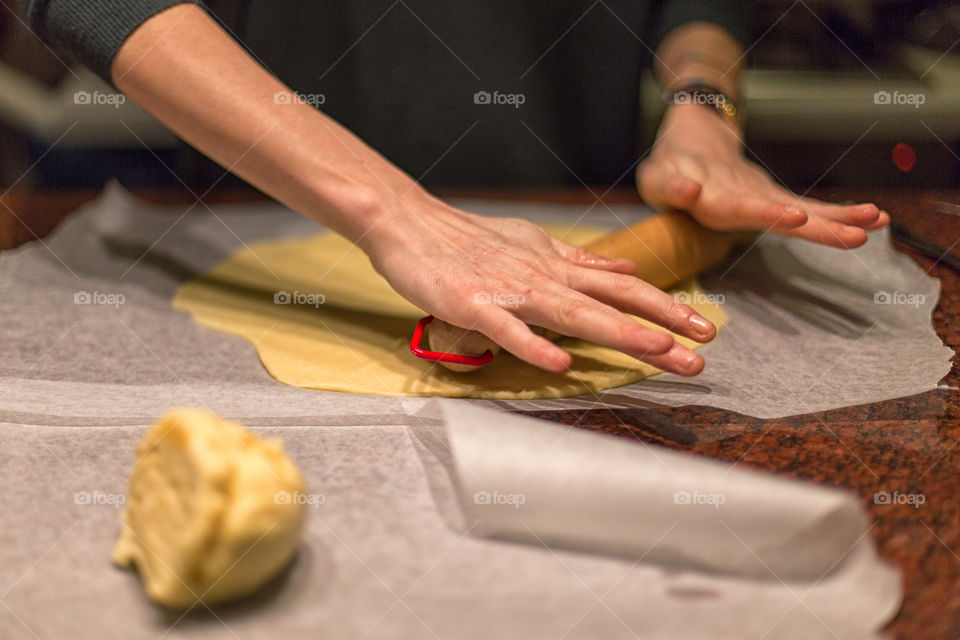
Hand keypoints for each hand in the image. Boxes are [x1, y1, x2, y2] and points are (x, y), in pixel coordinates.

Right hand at [360, 190, 716, 374]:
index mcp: (557, 265)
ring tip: (655, 350)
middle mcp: (542, 277)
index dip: (665, 306)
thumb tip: (625, 266)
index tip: (704, 326)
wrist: (411, 224)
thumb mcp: (534, 243)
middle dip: (659, 327)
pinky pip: (507, 330)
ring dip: (614, 331)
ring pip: (569, 313)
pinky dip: (534, 345)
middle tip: (702, 351)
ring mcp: (508, 291)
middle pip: (609, 304)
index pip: (622, 286)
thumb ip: (579, 261)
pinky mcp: (473, 305)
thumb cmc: (469, 239)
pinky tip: (560, 364)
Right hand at [636, 103, 888, 247]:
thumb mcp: (657, 175)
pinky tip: (873, 216)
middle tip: (854, 237)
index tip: (795, 217)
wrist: (684, 153)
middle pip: (781, 221)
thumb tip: (690, 192)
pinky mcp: (773, 199)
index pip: (739, 211)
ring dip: (837, 223)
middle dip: (818, 229)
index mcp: (712, 206)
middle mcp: (742, 212)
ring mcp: (762, 206)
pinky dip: (840, 212)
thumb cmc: (668, 167)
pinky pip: (810, 208)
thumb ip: (670, 185)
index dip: (766, 213)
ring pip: (801, 217)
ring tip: (873, 223)